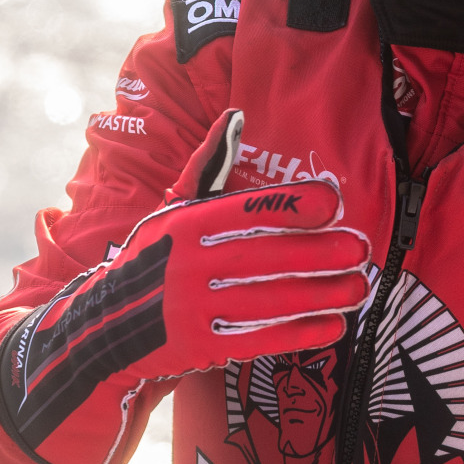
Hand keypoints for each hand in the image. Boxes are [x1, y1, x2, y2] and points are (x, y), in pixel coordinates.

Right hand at [0, 110, 370, 447]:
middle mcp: (189, 262)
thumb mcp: (171, 208)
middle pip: (266, 255)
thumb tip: (234, 116)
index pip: (248, 209)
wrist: (103, 328)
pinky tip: (333, 326)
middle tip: (360, 249)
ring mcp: (193, 307)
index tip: (335, 202)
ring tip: (358, 287)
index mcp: (187, 223)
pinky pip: (259, 338)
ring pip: (269, 299)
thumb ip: (208, 164)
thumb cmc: (153, 258)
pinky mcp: (200, 346)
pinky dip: (299, 332)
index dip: (294, 205)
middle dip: (320, 253)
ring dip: (320, 294)